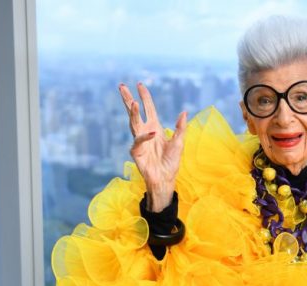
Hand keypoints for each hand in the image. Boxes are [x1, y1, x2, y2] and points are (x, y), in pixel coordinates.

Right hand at [119, 82, 186, 211]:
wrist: (166, 179)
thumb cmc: (171, 162)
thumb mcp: (179, 143)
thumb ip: (180, 128)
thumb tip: (184, 112)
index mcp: (155, 127)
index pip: (149, 108)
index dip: (145, 97)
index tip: (140, 84)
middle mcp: (145, 132)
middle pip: (135, 112)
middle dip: (128, 99)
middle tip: (122, 86)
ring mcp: (139, 141)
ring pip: (134, 124)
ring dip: (133, 113)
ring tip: (133, 103)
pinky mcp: (137, 152)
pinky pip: (139, 141)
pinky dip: (145, 137)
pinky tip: (152, 133)